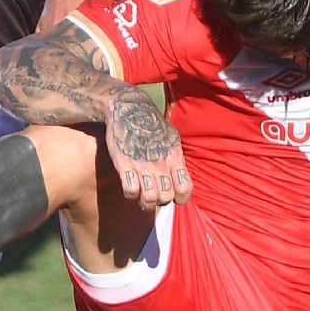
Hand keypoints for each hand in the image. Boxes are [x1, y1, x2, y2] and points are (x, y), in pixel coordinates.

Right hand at [103, 92, 191, 211]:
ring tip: (142, 194)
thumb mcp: (172, 139)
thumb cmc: (151, 125)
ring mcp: (142, 165)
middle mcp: (160, 164)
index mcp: (175, 158)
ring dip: (145, 201)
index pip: (185, 189)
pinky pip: (130, 191)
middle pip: (166, 198)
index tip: (174, 197)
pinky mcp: (124, 164)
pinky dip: (130, 193)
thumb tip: (182, 178)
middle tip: (154, 193)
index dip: (180, 198)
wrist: (129, 109)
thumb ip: (177, 160)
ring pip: (149, 199)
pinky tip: (130, 185)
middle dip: (160, 200)